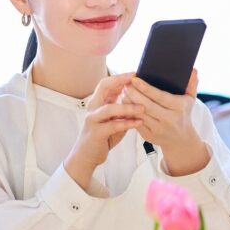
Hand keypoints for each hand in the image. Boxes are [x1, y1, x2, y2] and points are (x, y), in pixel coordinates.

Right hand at [64, 72, 143, 188]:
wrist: (87, 156)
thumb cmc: (103, 137)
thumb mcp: (114, 120)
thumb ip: (123, 110)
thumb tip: (140, 98)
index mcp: (98, 102)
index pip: (107, 83)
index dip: (121, 77)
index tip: (136, 73)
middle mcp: (93, 108)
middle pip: (104, 87)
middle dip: (121, 81)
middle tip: (137, 80)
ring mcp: (93, 120)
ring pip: (109, 108)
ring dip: (127, 107)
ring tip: (142, 108)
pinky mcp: (96, 133)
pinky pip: (112, 126)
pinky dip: (126, 123)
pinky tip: (138, 122)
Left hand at [125, 69, 209, 175]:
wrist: (180, 139)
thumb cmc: (183, 114)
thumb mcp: (190, 99)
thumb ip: (191, 84)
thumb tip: (193, 70)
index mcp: (178, 108)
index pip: (159, 96)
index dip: (146, 88)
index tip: (135, 79)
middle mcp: (169, 120)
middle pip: (146, 105)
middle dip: (134, 93)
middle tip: (127, 84)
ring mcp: (158, 129)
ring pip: (139, 114)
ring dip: (129, 102)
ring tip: (125, 92)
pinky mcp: (149, 136)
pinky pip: (136, 122)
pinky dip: (129, 113)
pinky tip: (126, 104)